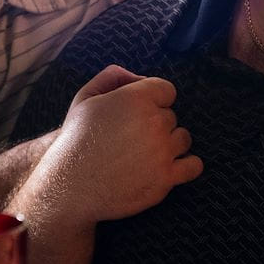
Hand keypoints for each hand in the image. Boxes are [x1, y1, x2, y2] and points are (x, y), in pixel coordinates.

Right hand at [33, 65, 202, 227]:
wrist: (70, 185)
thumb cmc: (76, 140)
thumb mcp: (85, 98)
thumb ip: (113, 77)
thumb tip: (138, 79)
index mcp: (136, 99)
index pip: (167, 90)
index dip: (154, 100)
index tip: (140, 114)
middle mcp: (154, 122)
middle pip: (172, 116)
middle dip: (156, 124)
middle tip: (133, 138)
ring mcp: (163, 151)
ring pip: (183, 139)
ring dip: (170, 144)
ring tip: (146, 154)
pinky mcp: (166, 178)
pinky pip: (193, 166)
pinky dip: (187, 165)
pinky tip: (170, 167)